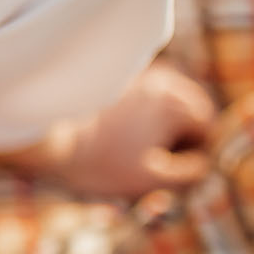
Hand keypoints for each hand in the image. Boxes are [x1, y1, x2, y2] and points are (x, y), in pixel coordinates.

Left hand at [0, 61, 216, 197]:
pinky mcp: (116, 76)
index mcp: (176, 104)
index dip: (193, 154)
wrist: (45, 134)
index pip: (208, 129)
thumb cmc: (100, 161)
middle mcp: (161, 80)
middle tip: (150, 156)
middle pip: (189, 111)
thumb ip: (191, 172)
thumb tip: (206, 163)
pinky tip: (114, 129)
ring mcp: (138, 74)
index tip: (167, 167)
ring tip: (131, 143)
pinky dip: (138, 111)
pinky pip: (143, 94)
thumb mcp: (152, 179)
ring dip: (158, 122)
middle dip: (177, 135)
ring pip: (166, 101)